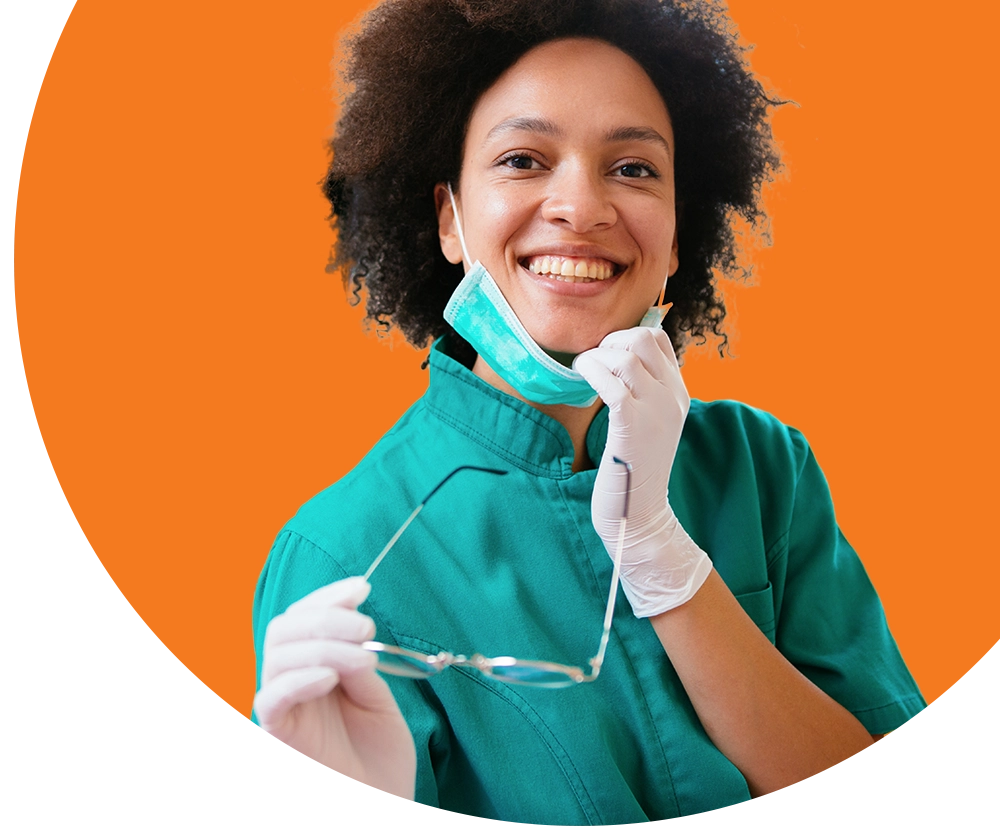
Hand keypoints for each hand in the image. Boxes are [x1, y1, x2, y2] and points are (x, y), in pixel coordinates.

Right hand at [253, 577, 416, 799]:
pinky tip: (331, 677)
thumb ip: (360, 664)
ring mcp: (283, 707)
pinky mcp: (278, 734)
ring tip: (364, 657)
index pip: (304, 616)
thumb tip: (354, 629)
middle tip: (367, 628)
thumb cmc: (380, 755)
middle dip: (326, 616)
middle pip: (284, 628)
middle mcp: (293, 681)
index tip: (362, 588)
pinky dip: (299, 678)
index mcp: (315, 666)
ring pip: (278, 654)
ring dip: (323, 644)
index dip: (329, 597)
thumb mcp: (377, 697)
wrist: (382, 801)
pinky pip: (271, 698)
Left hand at [573, 327, 712, 617]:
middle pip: (643, 338)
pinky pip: (613, 381)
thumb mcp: (648, 424)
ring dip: (597, 356)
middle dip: (610, 341)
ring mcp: (655, 411)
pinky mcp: (633, 426)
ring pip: (626, 355)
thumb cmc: (634, 469)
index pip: (658, 338)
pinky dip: (592, 370)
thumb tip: (614, 358)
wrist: (640, 514)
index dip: (626, 337)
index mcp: (677, 393)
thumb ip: (642, 392)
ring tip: (585, 372)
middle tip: (595, 365)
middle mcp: (671, 397)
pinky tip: (581, 378)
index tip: (606, 357)